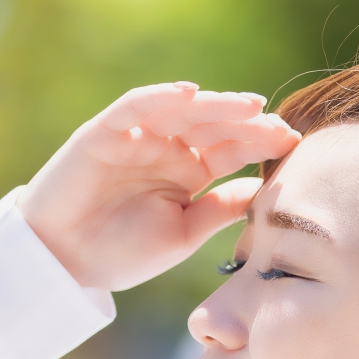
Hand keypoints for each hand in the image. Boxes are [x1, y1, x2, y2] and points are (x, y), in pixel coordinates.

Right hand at [17, 82, 300, 291]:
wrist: (64, 265)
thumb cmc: (122, 254)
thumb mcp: (184, 234)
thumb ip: (220, 209)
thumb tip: (266, 189)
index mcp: (188, 173)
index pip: (232, 150)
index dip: (261, 144)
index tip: (295, 145)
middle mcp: (167, 149)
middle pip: (214, 126)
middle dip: (247, 123)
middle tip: (279, 125)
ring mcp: (137, 137)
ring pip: (182, 111)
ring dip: (215, 104)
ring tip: (248, 105)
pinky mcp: (104, 132)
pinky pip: (135, 107)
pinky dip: (159, 97)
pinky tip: (188, 94)